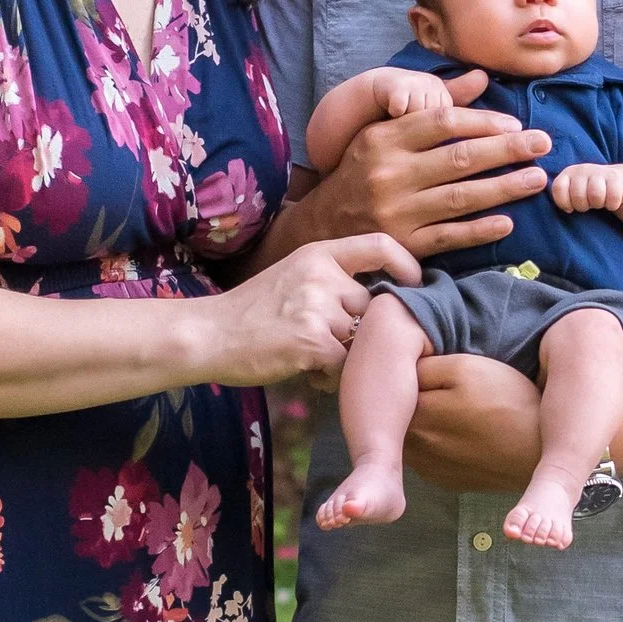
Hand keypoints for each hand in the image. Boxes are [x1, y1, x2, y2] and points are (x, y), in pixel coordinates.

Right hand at [208, 234, 418, 384]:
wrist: (209, 335)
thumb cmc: (249, 312)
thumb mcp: (291, 276)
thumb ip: (330, 280)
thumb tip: (377, 299)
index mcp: (318, 253)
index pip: (380, 244)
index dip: (405, 265)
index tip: (413, 285)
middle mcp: (322, 275)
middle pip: (371, 306)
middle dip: (360, 332)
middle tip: (335, 347)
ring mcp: (319, 308)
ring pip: (360, 340)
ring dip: (345, 358)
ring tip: (314, 361)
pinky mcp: (314, 342)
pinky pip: (346, 365)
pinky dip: (332, 376)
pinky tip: (309, 373)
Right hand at [298, 73, 551, 259]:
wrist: (323, 224)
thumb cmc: (364, 170)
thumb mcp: (384, 131)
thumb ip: (433, 107)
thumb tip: (481, 77)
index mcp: (385, 139)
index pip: (442, 122)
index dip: (484, 122)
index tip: (516, 125)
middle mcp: (390, 174)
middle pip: (459, 159)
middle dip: (507, 150)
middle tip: (543, 144)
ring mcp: (397, 212)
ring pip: (460, 198)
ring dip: (504, 188)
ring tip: (537, 179)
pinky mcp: (403, 244)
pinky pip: (449, 236)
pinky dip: (479, 231)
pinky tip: (508, 222)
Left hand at [401, 353, 543, 493]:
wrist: (541, 452)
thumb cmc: (508, 402)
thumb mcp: (466, 367)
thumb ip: (423, 368)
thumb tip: (399, 370)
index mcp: (415, 414)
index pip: (392, 388)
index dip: (407, 373)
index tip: (427, 366)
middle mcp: (415, 446)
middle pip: (398, 415)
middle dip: (410, 399)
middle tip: (444, 387)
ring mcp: (428, 468)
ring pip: (411, 436)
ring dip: (422, 423)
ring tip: (454, 411)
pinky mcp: (444, 481)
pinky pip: (428, 456)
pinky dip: (435, 444)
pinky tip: (461, 434)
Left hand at [550, 160, 622, 214]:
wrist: (613, 182)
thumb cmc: (584, 194)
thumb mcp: (567, 195)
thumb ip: (552, 200)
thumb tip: (523, 217)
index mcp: (565, 175)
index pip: (558, 189)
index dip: (564, 203)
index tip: (569, 208)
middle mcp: (580, 170)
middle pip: (578, 197)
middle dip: (583, 206)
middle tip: (587, 203)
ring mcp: (599, 171)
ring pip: (596, 197)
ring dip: (598, 204)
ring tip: (598, 201)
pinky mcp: (617, 176)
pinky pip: (613, 199)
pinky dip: (612, 204)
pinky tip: (611, 200)